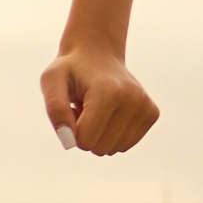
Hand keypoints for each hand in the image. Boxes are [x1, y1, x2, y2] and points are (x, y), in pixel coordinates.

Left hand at [42, 47, 159, 156]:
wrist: (98, 53)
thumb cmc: (70, 69)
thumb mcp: (51, 80)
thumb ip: (56, 110)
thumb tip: (69, 143)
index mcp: (108, 91)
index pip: (85, 140)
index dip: (71, 130)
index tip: (72, 108)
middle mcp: (133, 99)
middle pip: (100, 147)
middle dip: (85, 134)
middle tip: (84, 107)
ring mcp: (146, 106)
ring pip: (113, 149)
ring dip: (99, 134)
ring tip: (96, 108)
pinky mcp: (152, 113)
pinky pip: (125, 145)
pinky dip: (113, 135)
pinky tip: (109, 112)